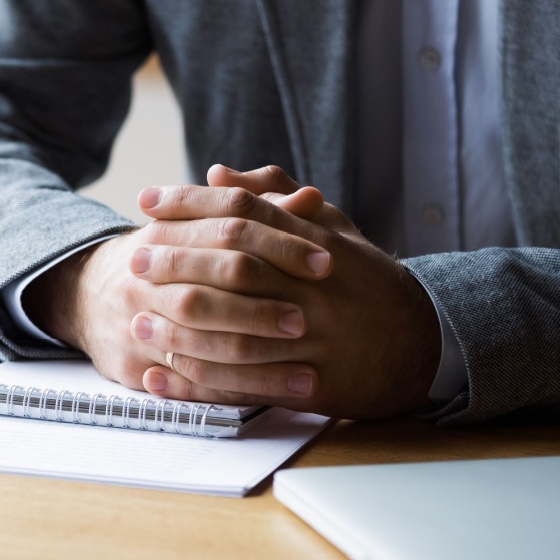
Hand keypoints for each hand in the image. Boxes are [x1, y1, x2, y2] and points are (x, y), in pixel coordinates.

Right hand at [24, 195, 334, 393]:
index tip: (326, 260)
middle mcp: (146, 274)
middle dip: (263, 305)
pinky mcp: (135, 364)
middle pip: (208, 287)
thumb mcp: (201, 227)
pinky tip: (277, 395)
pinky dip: (237, 390)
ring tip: (307, 370)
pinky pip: (191, 381)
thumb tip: (311, 198)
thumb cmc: (165, 258)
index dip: (281, 242)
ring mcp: (137, 320)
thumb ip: (259, 211)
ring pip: (199, 341)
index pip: (229, 227)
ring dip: (256, 358)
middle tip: (310, 317)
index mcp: (167, 230)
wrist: (88, 294)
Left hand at [128, 165, 440, 418]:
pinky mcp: (311, 385)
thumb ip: (275, 200)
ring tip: (137, 322)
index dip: (192, 204)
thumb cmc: (365, 282)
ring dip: (180, 329)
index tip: (148, 199)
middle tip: (135, 258)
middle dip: (178, 263)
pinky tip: (160, 377)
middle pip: (235, 268)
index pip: (245, 214)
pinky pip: (246, 384)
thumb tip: (217, 174)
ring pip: (237, 331)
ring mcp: (314, 339)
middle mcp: (315, 288)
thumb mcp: (332, 229)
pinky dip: (198, 383)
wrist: (424, 345)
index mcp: (317, 243)